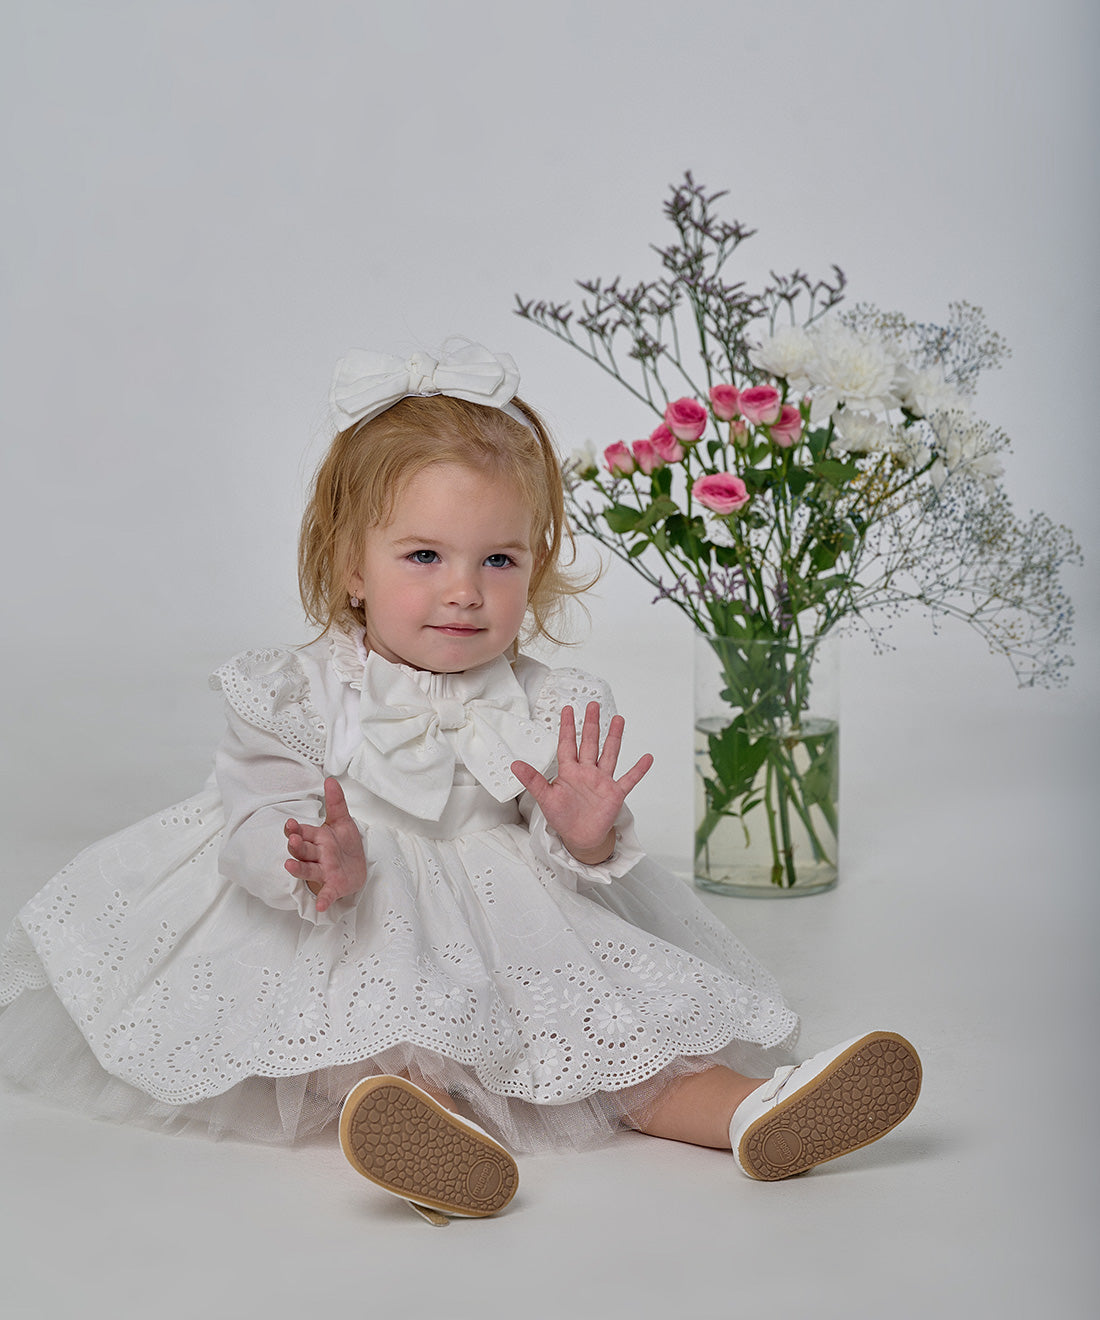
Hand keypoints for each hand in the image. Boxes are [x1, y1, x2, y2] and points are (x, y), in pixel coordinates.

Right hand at [284, 777, 367, 912]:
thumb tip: (330, 780)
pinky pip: (327, 894)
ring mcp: (324, 872)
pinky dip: (323, 899)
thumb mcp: (343, 821)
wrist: (358, 866)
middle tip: (292, 840)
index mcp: (317, 838)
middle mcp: (317, 855)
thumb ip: (336, 802)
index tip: (290, 824)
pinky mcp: (334, 886)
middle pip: (302, 851)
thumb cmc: (345, 845)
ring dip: (298, 869)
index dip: (295, 829)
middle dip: (296, 846)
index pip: (302, 832)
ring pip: (308, 870)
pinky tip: (320, 906)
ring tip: (289, 866)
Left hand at [511, 702, 652, 863]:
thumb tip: (514, 765)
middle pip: (589, 743)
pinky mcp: (614, 793)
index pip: (567, 744)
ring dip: (614, 738)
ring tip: (619, 720)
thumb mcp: (545, 798)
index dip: (567, 727)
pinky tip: (647, 758)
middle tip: (593, 705)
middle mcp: (586, 772)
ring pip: (609, 754)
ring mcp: (602, 781)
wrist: (580, 838)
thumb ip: (533, 780)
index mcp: (569, 772)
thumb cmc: (563, 818)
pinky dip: (638, 770)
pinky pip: (628, 779)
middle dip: (591, 724)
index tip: (567, 709)